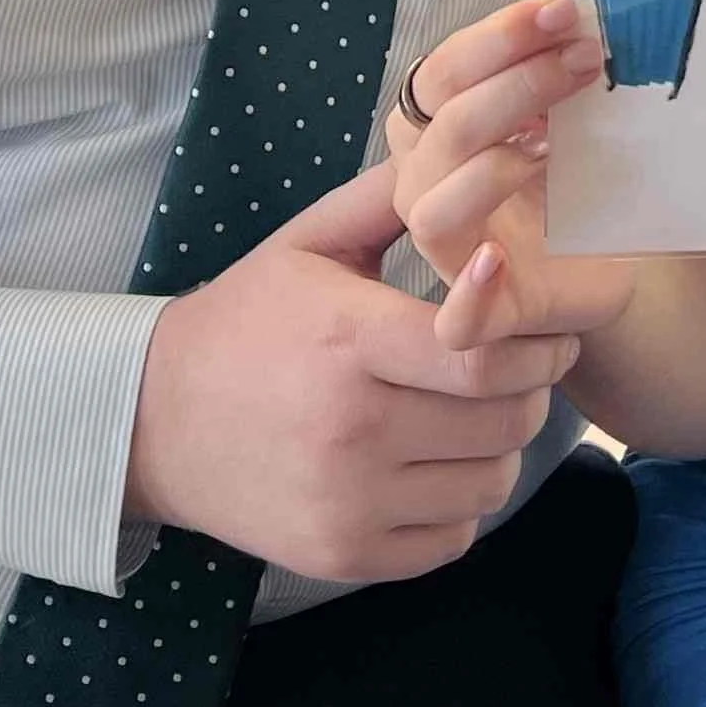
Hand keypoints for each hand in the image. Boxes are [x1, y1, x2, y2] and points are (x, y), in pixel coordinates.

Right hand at [122, 154, 583, 583]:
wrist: (154, 421)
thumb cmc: (247, 319)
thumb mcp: (308, 242)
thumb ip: (391, 198)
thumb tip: (474, 151)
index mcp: (349, 341)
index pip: (483, 356)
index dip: (536, 343)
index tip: (551, 328)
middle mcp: (352, 430)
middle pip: (502, 422)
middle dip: (531, 390)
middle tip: (523, 367)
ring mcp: (348, 503)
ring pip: (490, 485)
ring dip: (500, 447)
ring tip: (476, 413)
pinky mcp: (343, 556)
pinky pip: (453, 540)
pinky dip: (461, 505)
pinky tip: (436, 465)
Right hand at [387, 0, 638, 354]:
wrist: (603, 270)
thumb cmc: (577, 184)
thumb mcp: (572, 121)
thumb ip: (565, 77)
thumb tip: (591, 20)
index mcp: (441, 130)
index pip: (442, 71)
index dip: (497, 37)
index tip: (561, 11)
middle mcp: (431, 187)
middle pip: (443, 125)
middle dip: (514, 81)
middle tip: (586, 56)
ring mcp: (453, 255)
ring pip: (430, 209)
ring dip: (493, 167)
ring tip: (553, 145)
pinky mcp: (488, 320)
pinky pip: (456, 322)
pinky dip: (470, 291)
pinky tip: (496, 260)